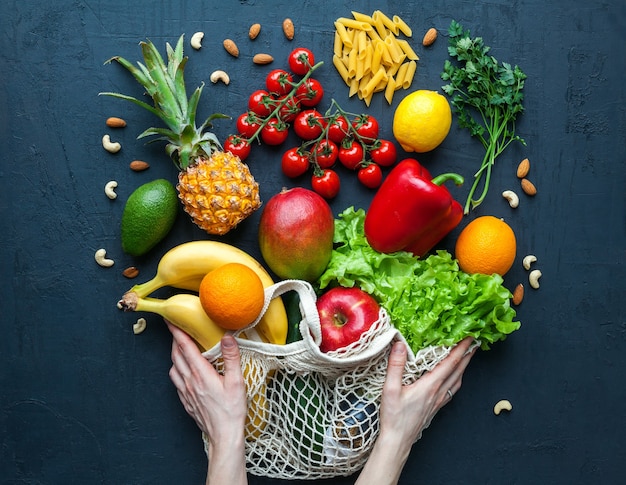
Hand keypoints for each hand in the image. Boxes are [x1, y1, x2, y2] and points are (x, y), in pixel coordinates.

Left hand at [167, 321, 247, 484]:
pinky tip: (184, 371)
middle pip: (176, 356)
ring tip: (180, 348)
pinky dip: (177, 370)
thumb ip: (231, 358)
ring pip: (173, 368)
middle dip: (175, 341)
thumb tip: (227, 337)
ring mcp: (185, 392)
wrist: (224, 435)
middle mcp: (189, 381)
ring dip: (174, 356)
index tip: (171, 321)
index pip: (185, 347)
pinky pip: (175, 381)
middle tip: (176, 330)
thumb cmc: (232, 410)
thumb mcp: (237, 382)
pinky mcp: (186, 401)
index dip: (177, 332)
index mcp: (201, 374)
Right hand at [356, 337, 476, 484]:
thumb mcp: (390, 388)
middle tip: (475, 342)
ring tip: (468, 356)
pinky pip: (452, 389)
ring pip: (457, 380)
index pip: (450, 363)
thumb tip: (399, 344)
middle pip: (458, 370)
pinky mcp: (436, 407)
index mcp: (430, 385)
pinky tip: (456, 378)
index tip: (470, 337)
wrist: (398, 440)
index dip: (461, 349)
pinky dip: (458, 379)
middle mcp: (438, 392)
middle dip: (467, 355)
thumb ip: (396, 365)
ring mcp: (439, 400)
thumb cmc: (394, 417)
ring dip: (464, 366)